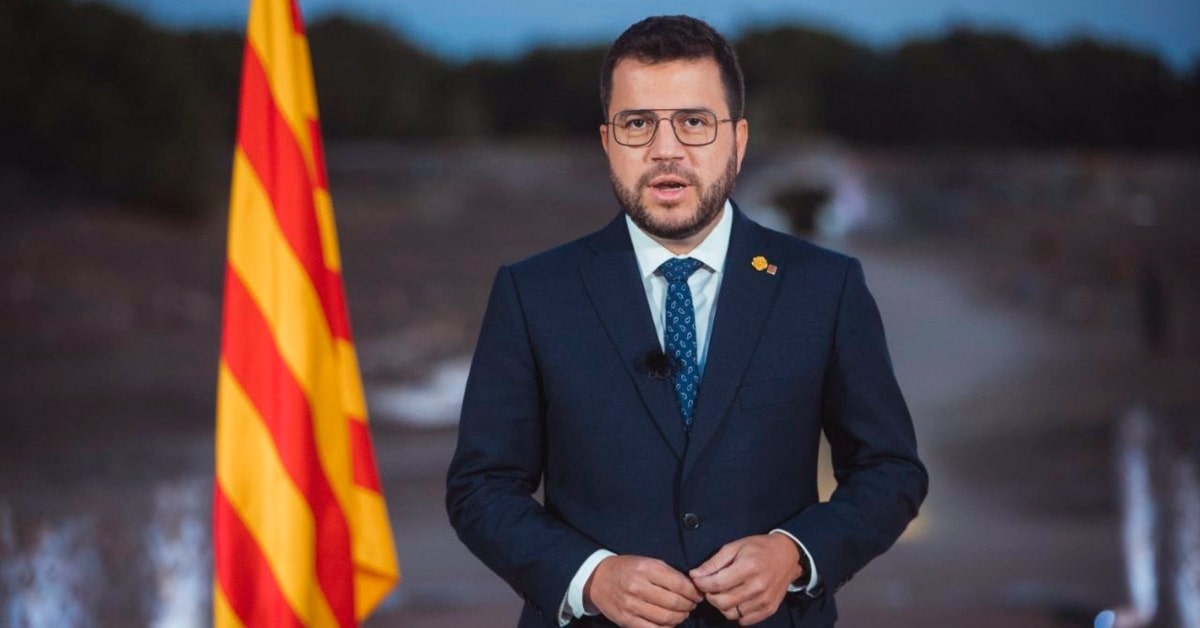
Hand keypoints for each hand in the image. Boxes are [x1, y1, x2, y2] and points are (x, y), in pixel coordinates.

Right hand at [584, 554, 702, 626]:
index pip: (679, 584)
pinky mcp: (626, 620)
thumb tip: (691, 587)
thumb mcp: (646, 561)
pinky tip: (669, 622)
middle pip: (674, 603)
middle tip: (691, 605)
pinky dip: (666, 627)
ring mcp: (631, 605)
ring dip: (680, 617)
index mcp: (645, 568)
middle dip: (688, 606)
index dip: (693, 592)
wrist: (598, 579)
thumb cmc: (626, 569)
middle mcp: (638, 587)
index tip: (697, 594)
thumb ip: (668, 573)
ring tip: (682, 613)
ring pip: (666, 618)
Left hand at [688, 534, 802, 625]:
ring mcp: (764, 600)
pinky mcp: (769, 609)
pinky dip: (736, 613)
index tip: (698, 580)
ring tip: (724, 593)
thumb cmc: (758, 548)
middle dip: (710, 596)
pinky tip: (736, 601)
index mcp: (748, 567)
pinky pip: (745, 620)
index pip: (717, 584)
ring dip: (722, 605)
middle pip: (722, 602)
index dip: (702, 584)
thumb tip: (695, 575)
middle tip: (710, 588)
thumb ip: (714, 562)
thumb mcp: (735, 547)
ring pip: (732, 614)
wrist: (788, 555)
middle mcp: (757, 586)